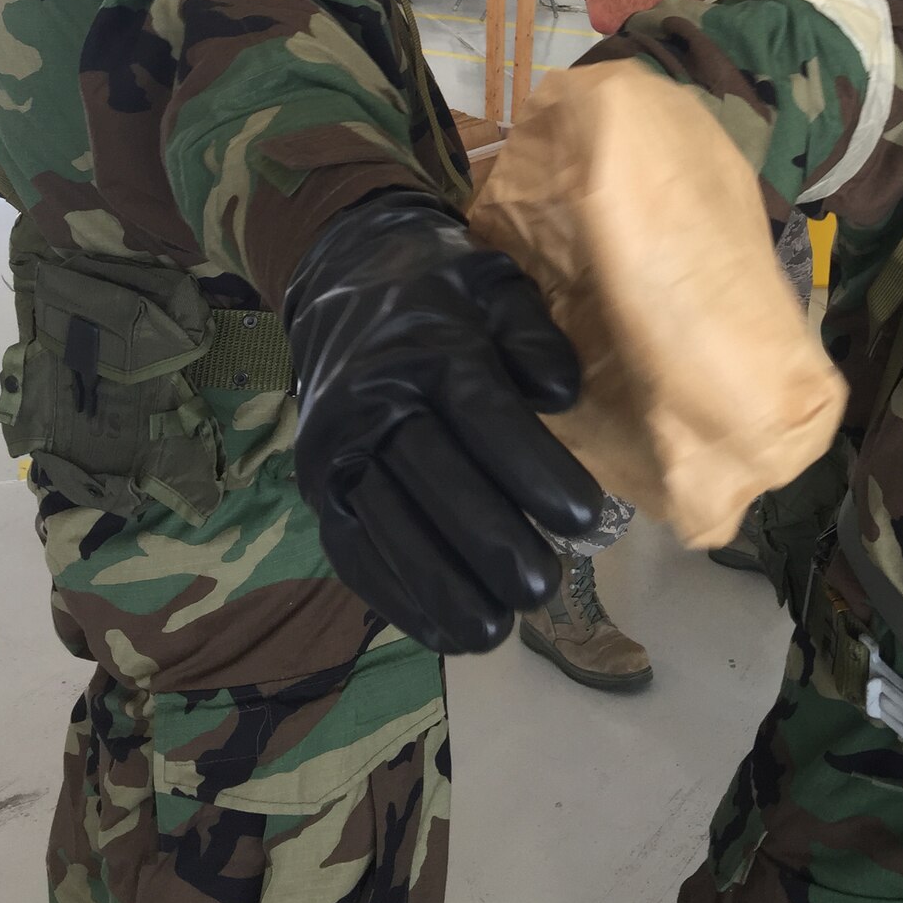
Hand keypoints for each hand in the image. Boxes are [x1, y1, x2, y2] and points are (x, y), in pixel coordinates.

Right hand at [285, 192, 601, 651]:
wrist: (342, 271)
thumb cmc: (440, 283)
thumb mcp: (497, 283)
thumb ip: (535, 336)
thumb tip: (563, 393)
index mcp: (430, 348)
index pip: (486, 418)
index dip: (535, 472)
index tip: (584, 518)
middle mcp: (375, 402)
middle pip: (437, 481)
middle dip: (493, 543)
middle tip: (546, 586)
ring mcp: (338, 447)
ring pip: (390, 526)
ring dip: (442, 586)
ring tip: (496, 630)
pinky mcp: (318, 484)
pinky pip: (353, 549)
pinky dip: (396, 596)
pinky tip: (441, 630)